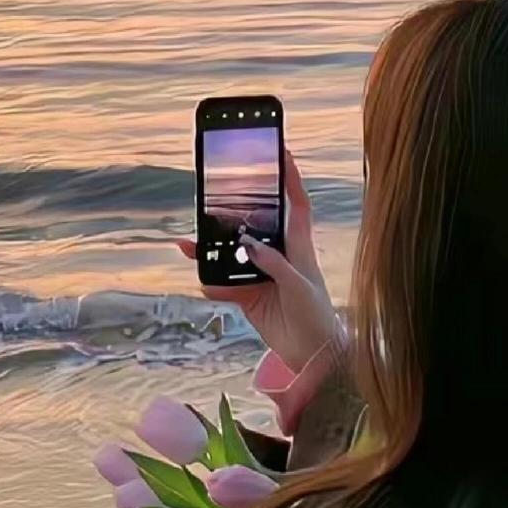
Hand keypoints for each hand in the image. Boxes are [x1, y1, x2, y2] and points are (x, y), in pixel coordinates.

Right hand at [179, 148, 339, 371]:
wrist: (313, 355)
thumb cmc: (317, 315)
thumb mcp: (299, 286)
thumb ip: (273, 263)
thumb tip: (246, 244)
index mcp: (299, 246)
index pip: (296, 203)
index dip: (290, 177)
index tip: (281, 151)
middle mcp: (278, 255)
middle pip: (253, 224)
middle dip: (234, 210)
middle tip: (214, 194)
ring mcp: (261, 274)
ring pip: (232, 253)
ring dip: (212, 250)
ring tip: (191, 244)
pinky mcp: (249, 295)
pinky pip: (225, 283)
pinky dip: (213, 283)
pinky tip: (204, 282)